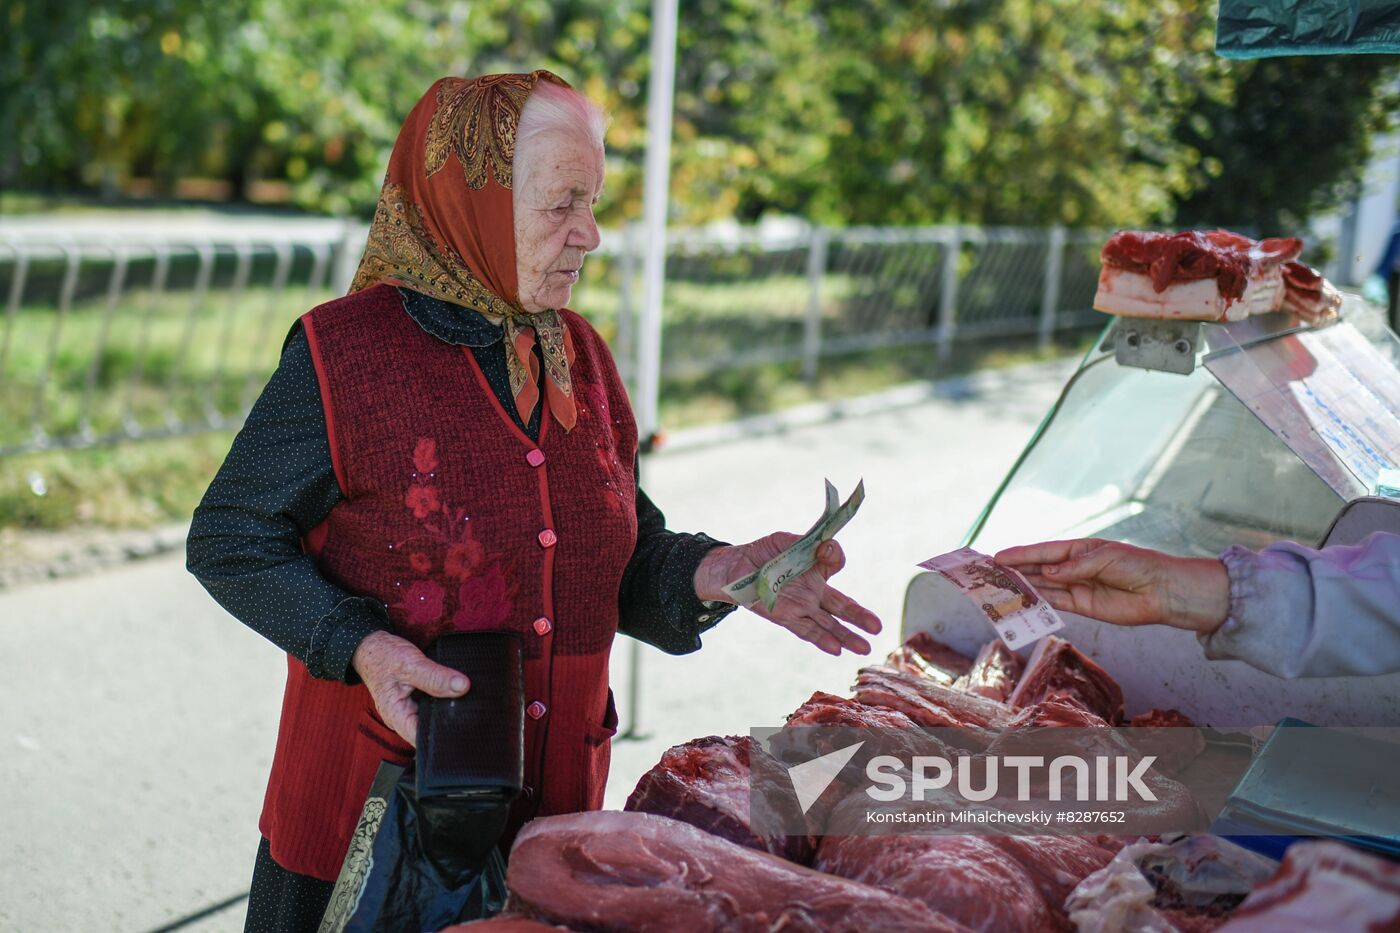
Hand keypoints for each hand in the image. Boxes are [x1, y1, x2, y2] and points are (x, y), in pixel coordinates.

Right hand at [351, 630, 470, 745]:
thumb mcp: (410, 664)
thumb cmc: (383, 656)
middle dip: (449, 720)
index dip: (442, 734)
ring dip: (448, 708)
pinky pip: (434, 704)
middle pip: (431, 729)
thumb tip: (462, 687)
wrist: (373, 645)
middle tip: (468, 708)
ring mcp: (410, 709)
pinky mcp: (417, 700)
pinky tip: (456, 691)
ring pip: (434, 716)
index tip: (463, 722)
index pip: (422, 739)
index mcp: (396, 716)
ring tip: (463, 698)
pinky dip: (445, 698)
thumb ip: (435, 677)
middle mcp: (403, 717)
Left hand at [695, 535, 881, 655]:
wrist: (734, 568)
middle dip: (860, 617)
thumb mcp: (783, 540)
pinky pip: (806, 629)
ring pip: (829, 624)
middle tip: (878, 627)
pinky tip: (837, 649)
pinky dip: (821, 639)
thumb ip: (806, 541)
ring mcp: (801, 606)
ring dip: (846, 636)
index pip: (834, 563)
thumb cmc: (762, 553)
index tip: (826, 550)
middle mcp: (813, 590)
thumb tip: (826, 545)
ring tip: (865, 648)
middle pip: (842, 605)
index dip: (833, 556)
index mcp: (815, 568)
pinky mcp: (786, 617)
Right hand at [994, 538, 1229, 633]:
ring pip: (1043, 587)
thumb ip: (1075, 567)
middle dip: (1014, 571)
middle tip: (988, 574)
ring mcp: (1077, 587)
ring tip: (999, 589)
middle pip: (1038, 569)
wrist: (1163, 591)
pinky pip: (1056, 604)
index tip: (997, 556)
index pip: (1043, 551)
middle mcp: (1074, 567)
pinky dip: (1039, 603)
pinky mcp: (1083, 606)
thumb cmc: (1138, 565)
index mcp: (1079, 549)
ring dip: (1022, 588)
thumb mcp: (1105, 558)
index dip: (1020, 554)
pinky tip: (1023, 602)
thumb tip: (1047, 573)